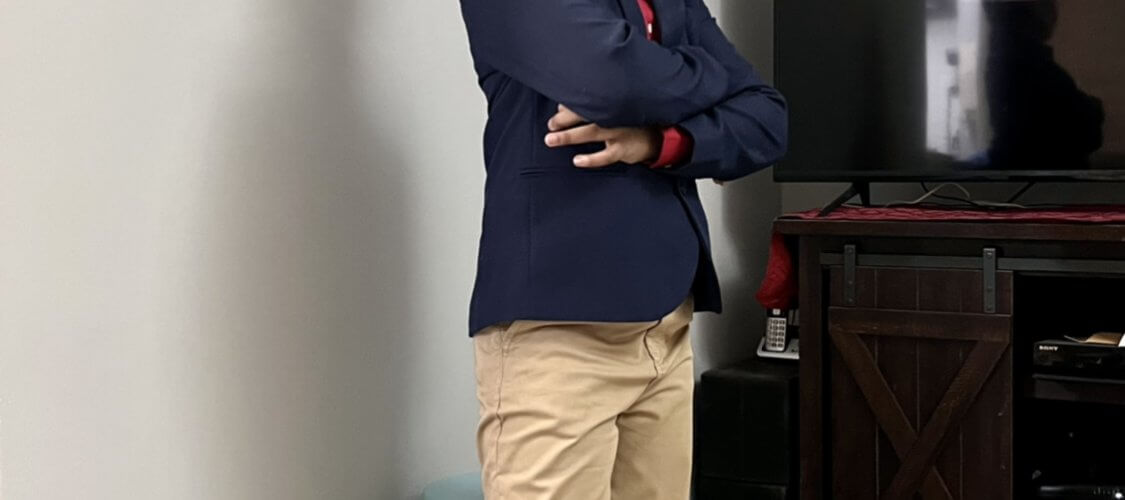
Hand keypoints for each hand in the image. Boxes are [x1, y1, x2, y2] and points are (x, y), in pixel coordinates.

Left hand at [545, 105, 661, 167]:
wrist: (657, 137)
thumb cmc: (629, 122)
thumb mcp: (613, 112)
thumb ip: (588, 109)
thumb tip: (561, 108)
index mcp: (610, 104)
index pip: (586, 101)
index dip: (569, 106)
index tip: (555, 112)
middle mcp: (613, 115)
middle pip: (585, 114)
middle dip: (564, 119)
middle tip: (550, 125)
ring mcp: (619, 132)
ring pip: (591, 132)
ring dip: (570, 136)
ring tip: (551, 140)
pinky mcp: (623, 149)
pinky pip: (605, 155)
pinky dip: (591, 158)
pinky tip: (577, 160)